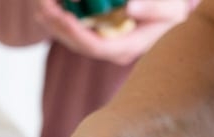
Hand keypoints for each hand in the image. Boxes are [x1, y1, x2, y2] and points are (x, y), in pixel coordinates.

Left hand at [37, 0, 190, 64]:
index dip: (76, 31)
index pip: (94, 45)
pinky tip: (48, 10)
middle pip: (77, 43)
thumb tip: (130, 7)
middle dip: (58, 25)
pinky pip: (75, 31)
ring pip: (72, 39)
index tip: (63, 15)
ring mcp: (104, 46)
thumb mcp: (171, 8)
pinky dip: (61, 20)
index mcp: (126, 48)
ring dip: (54, 23)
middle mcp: (111, 52)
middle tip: (43, 7)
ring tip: (41, 7)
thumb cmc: (172, 10)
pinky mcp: (99, 37)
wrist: (172, 15)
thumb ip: (154, 6)